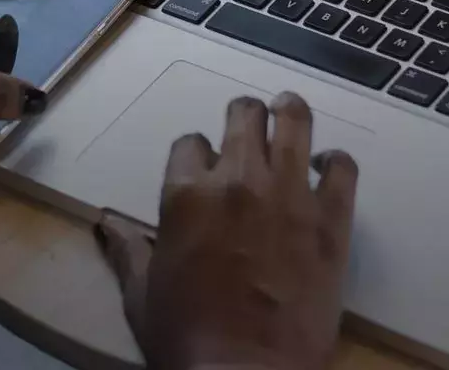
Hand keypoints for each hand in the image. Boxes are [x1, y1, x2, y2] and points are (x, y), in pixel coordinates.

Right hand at [96, 93, 358, 369]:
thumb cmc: (187, 336)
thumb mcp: (141, 293)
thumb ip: (127, 250)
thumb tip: (105, 225)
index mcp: (186, 193)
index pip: (190, 143)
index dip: (197, 153)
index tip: (204, 167)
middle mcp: (238, 181)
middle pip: (244, 115)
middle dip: (244, 116)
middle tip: (250, 126)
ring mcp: (288, 196)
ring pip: (294, 122)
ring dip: (290, 113)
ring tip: (290, 112)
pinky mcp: (331, 221)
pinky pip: (342, 168)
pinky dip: (336, 161)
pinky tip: (329, 166)